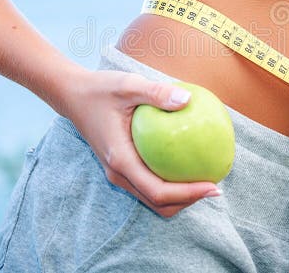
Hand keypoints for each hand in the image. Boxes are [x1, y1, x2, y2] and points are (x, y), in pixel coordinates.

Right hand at [57, 68, 221, 217]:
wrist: (73, 96)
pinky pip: (149, 184)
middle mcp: (118, 173)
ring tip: (205, 180)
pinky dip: (170, 184)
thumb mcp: (128, 85)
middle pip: (158, 203)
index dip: (188, 194)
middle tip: (216, 186)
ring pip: (153, 198)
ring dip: (180, 196)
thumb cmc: (100, 89)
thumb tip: (188, 99)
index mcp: (120, 160)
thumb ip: (156, 92)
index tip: (214, 186)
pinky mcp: (121, 167)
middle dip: (189, 201)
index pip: (158, 191)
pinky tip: (187, 164)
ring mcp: (118, 173)